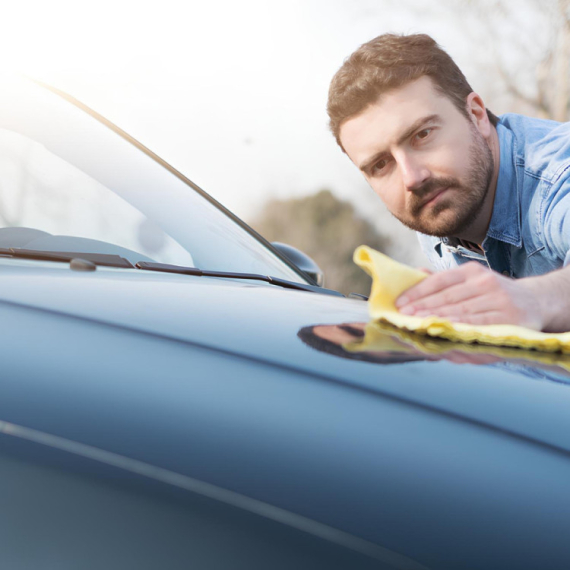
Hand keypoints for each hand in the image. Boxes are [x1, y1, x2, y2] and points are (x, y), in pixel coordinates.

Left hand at [395, 261, 543, 328]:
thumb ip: (443, 280)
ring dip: (437, 319)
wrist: (535, 302)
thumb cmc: (492, 294)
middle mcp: (485, 282)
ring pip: (461, 312)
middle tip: (403, 316)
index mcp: (472, 271)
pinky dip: (459, 329)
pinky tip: (444, 332)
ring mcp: (498, 300)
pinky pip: (479, 326)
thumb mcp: (471, 280)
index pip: (440, 280)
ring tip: (416, 325)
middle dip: (422, 308)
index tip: (399, 303)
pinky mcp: (509, 319)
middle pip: (448, 297)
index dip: (418, 292)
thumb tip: (415, 274)